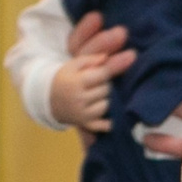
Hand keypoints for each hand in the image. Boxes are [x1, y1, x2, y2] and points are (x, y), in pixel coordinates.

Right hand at [48, 11, 136, 131]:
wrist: (49, 99)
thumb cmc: (66, 78)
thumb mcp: (73, 64)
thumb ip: (90, 60)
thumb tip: (106, 57)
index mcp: (76, 82)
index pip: (103, 74)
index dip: (116, 66)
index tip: (132, 55)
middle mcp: (80, 99)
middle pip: (107, 90)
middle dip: (106, 85)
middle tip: (97, 83)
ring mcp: (83, 114)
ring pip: (107, 105)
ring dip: (106, 99)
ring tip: (96, 95)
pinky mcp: (86, 125)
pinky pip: (105, 125)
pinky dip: (108, 121)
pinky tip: (107, 116)